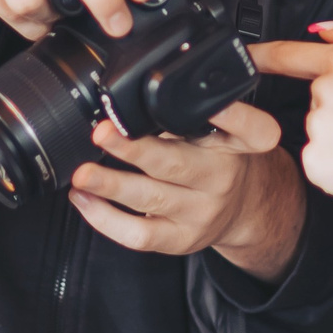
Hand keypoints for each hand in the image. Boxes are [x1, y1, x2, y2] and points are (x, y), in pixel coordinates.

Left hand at [68, 103, 305, 281]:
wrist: (243, 209)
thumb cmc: (218, 160)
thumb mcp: (220, 130)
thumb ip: (190, 112)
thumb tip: (133, 93)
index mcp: (236, 144)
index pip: (250, 130)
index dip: (234, 115)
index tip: (208, 103)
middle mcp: (222, 178)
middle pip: (178, 163)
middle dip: (135, 149)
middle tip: (102, 133)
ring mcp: (201, 212)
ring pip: (152, 198)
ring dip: (110, 184)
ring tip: (82, 174)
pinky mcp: (181, 239)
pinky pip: (140, 234)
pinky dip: (105, 218)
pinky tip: (84, 199)